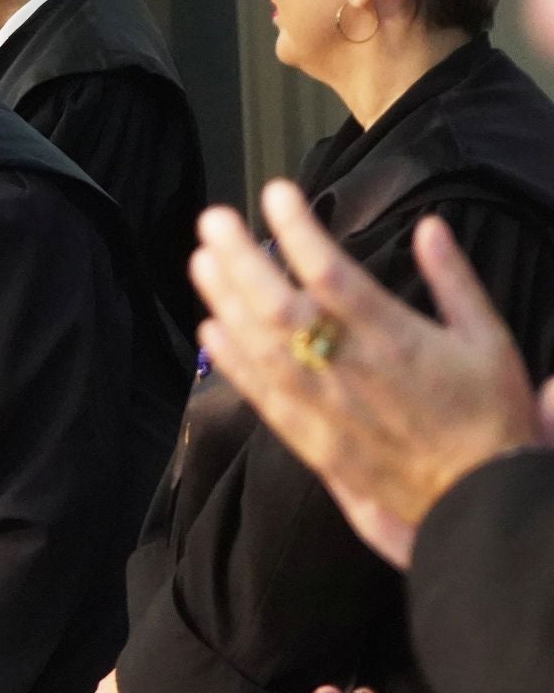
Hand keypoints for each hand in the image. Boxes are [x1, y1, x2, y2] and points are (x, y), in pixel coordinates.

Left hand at [192, 180, 548, 568]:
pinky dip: (231, 358)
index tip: (276, 192)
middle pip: (277, 304)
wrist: (479, 500)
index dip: (297, 229)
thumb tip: (430, 225)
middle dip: (240, 258)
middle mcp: (348, 369)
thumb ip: (454, 280)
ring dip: (224, 299)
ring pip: (258, 345)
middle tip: (214, 219)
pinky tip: (211, 327)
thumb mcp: (489, 340)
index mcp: (394, 338)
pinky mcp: (308, 439)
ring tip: (201, 259)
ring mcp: (322, 406)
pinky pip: (259, 393)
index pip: (330, 272)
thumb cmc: (491, 416)